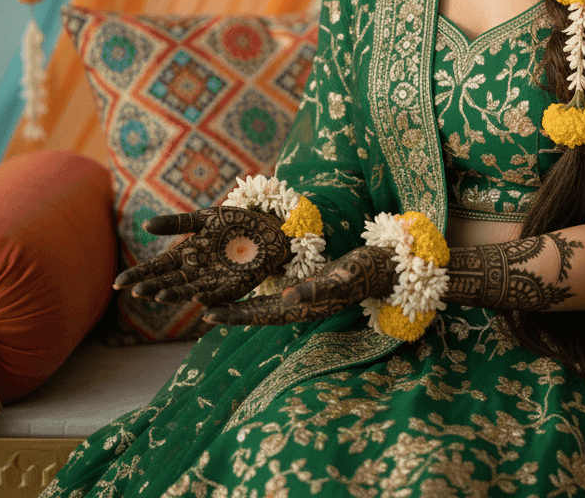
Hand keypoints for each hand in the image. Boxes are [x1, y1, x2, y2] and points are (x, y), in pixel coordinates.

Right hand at [113, 206, 290, 305]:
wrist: (270, 227)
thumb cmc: (236, 222)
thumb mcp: (204, 219)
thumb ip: (177, 223)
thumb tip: (145, 225)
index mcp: (187, 254)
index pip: (157, 267)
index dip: (139, 274)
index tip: (118, 282)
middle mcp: (196, 271)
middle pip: (170, 282)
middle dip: (153, 287)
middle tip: (138, 291)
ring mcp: (214, 281)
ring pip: (189, 291)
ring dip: (175, 295)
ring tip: (158, 296)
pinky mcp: (235, 287)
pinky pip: (219, 296)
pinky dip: (208, 298)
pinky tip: (196, 299)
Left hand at [203, 245, 395, 325]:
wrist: (383, 268)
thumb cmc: (362, 271)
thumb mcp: (339, 277)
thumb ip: (313, 289)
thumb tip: (285, 298)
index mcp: (302, 309)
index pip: (259, 315)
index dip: (234, 315)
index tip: (208, 313)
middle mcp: (300, 308)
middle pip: (257, 313)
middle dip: (231, 312)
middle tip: (202, 308)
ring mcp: (304, 300)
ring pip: (265, 307)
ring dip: (242, 304)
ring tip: (219, 299)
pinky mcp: (309, 290)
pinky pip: (277, 295)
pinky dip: (259, 293)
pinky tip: (252, 286)